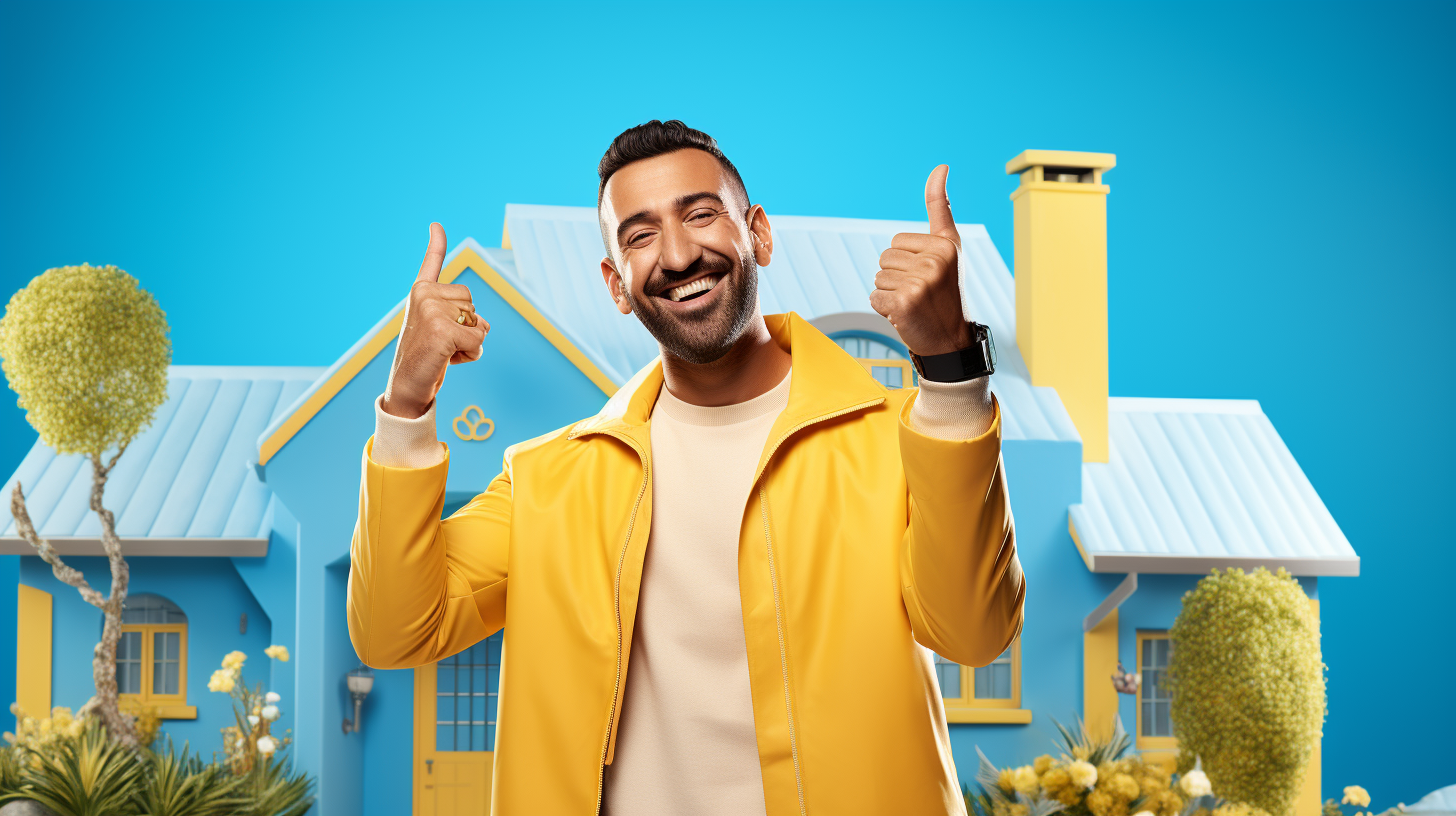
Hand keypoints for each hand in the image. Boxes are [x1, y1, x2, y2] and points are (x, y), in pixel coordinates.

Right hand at [382, 223, 489, 418]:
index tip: (436, 224)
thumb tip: (484, 324)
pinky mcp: (443, 329)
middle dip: (468, 326)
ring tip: (444, 351)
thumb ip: (458, 317)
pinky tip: (448, 360)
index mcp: (420, 292)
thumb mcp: (439, 330)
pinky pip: (478, 339)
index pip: (432, 262)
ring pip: (478, 321)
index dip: (436, 243)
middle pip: (473, 302)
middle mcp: (424, 295)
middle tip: (443, 343)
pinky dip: (471, 354)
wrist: (407, 387)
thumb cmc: (426, 359)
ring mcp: (432, 310)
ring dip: (470, 342)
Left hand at [870, 165, 971, 355]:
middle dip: (895, 277)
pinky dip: (883, 310)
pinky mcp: (904, 303)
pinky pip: (873, 297)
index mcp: (944, 244)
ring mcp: (920, 283)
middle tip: (920, 294)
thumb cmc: (946, 291)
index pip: (896, 241)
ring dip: (889, 294)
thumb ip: (940, 208)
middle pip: (884, 259)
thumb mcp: (949, 246)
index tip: (929, 279)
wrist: (950, 341)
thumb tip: (940, 166)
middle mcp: (935, 261)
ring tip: (914, 304)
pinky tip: (906, 316)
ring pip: (877, 278)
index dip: (906, 262)